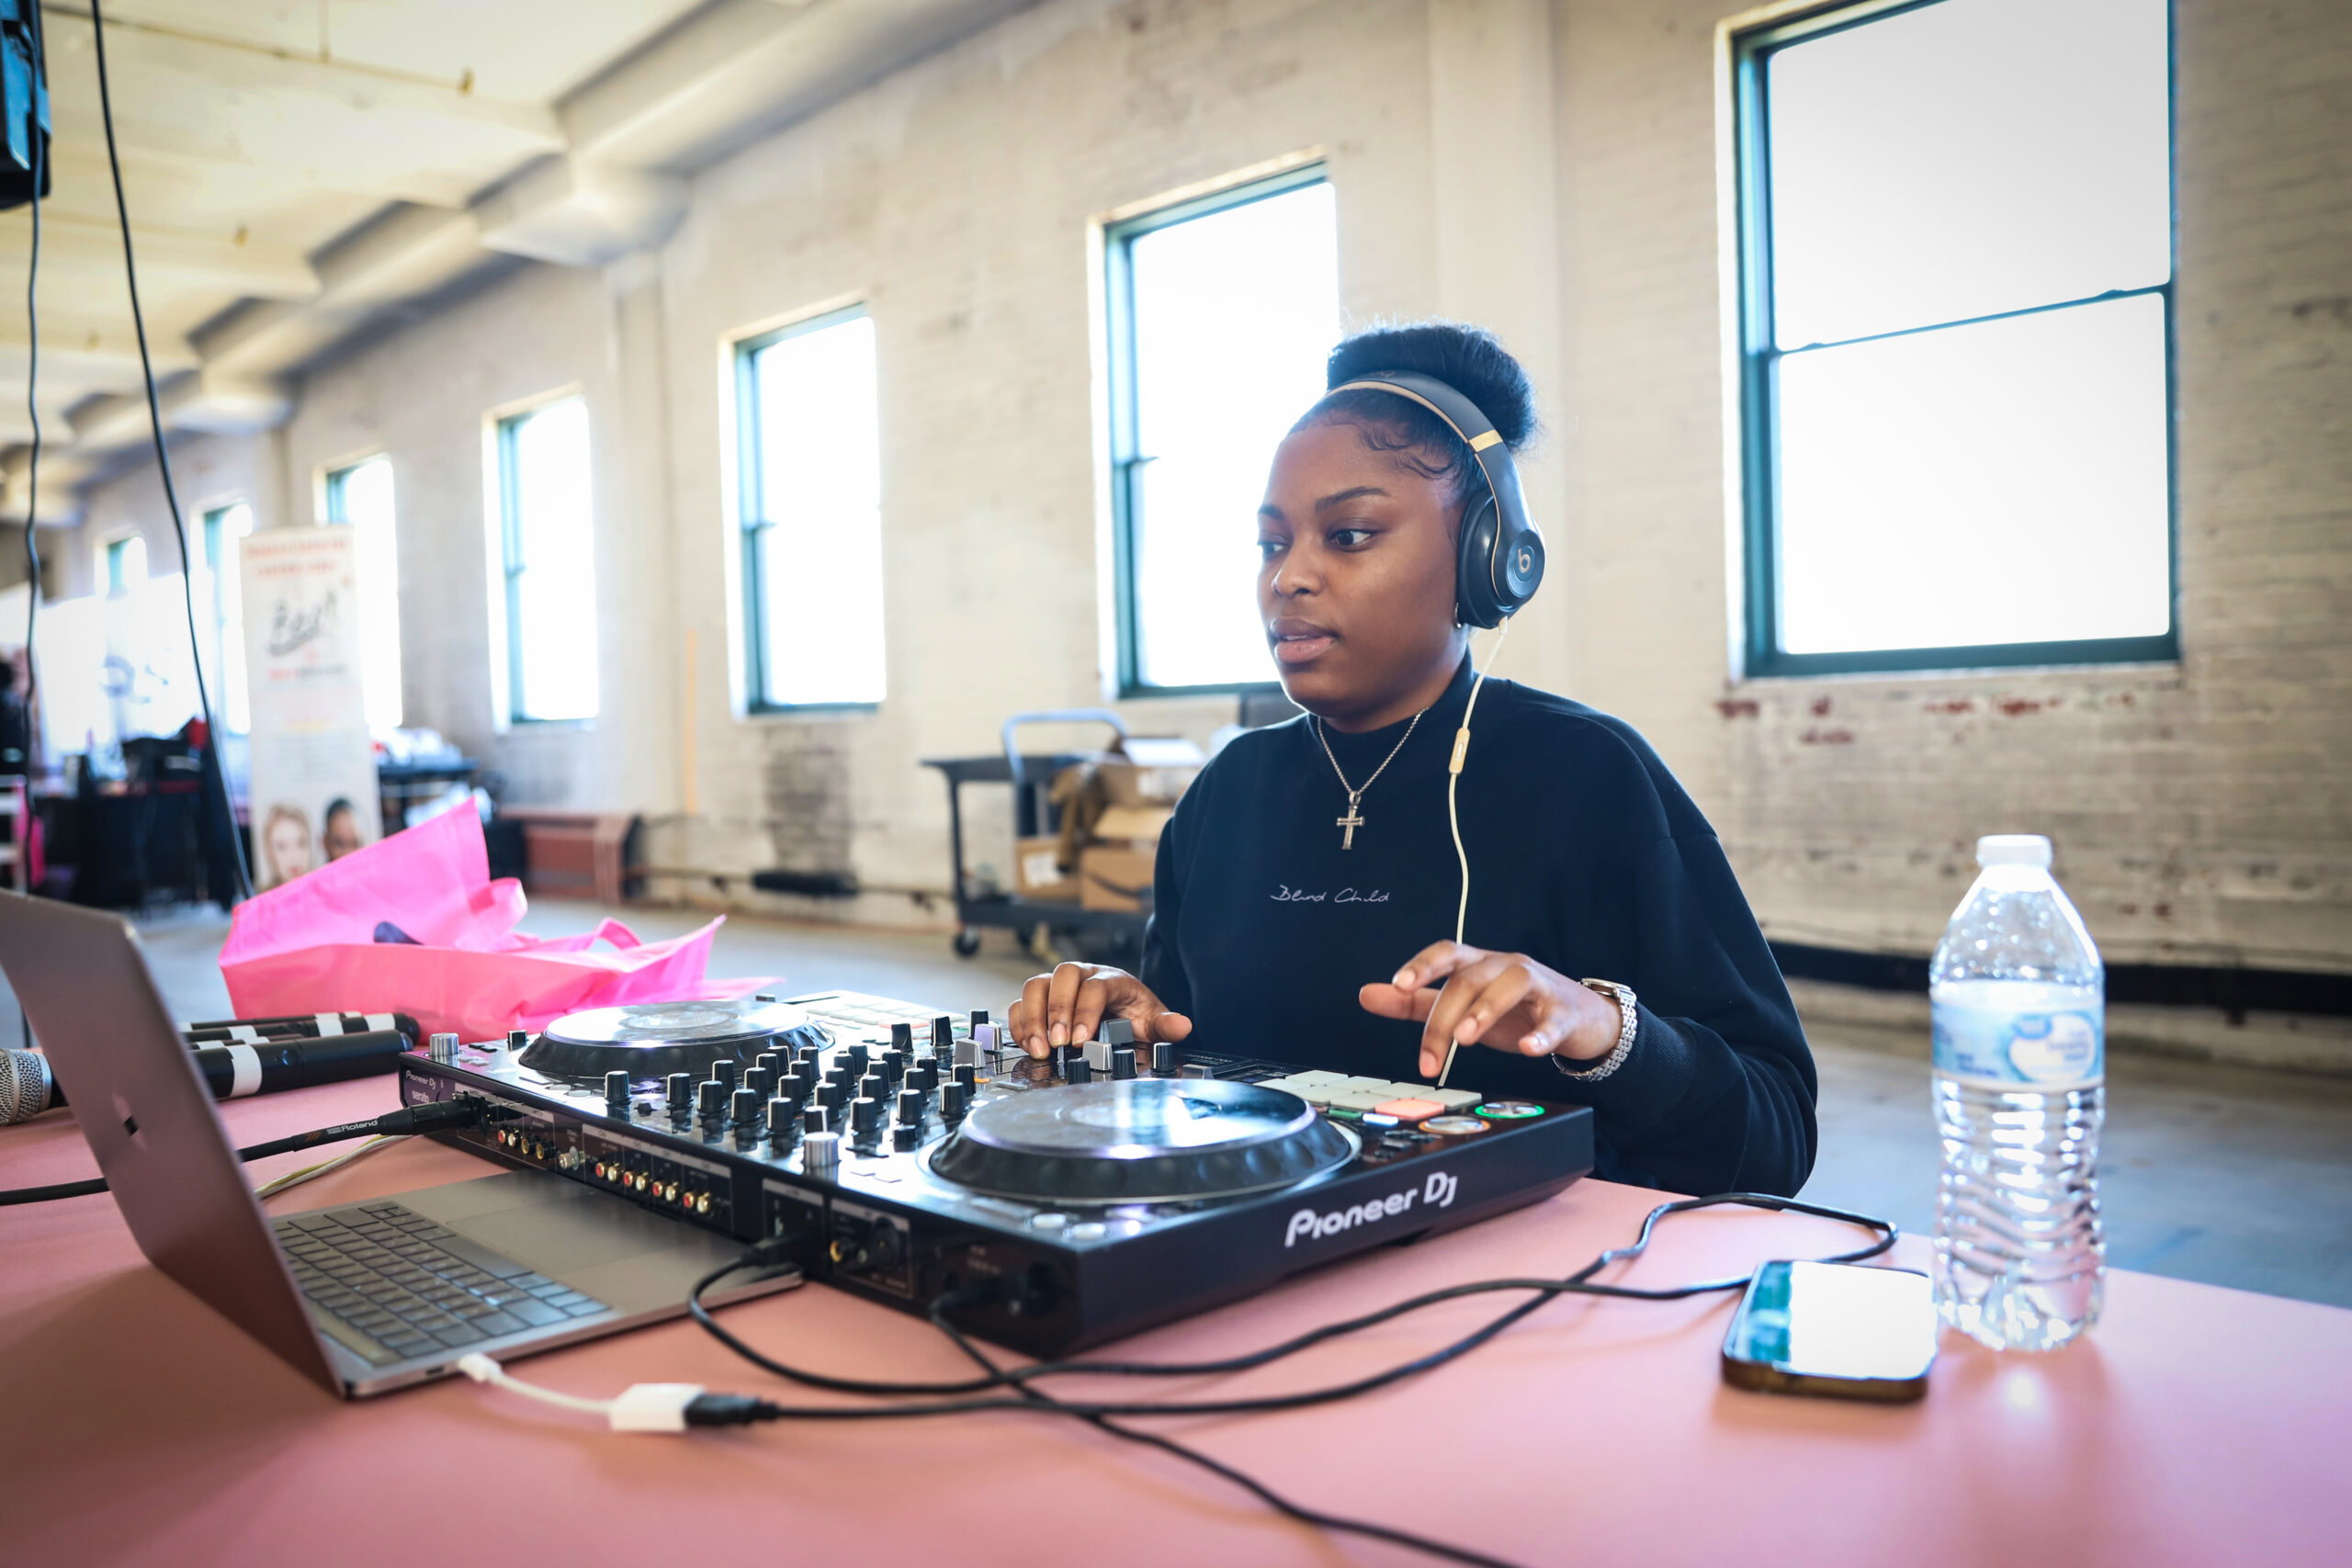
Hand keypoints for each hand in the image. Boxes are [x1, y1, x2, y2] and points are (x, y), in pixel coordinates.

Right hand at [1009, 962, 1192, 1058]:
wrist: (1123, 1012)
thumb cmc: (1135, 1015)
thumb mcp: (1153, 1021)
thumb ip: (1166, 1025)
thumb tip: (1181, 1026)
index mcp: (1111, 978)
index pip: (1094, 986)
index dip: (1084, 1011)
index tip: (1080, 1040)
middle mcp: (1082, 975)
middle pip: (1061, 976)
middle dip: (1056, 1011)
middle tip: (1058, 1043)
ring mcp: (1058, 985)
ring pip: (1036, 985)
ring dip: (1033, 1017)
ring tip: (1039, 1048)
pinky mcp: (1041, 999)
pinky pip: (1021, 1002)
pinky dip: (1020, 1022)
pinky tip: (1028, 1044)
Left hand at [1358, 941, 1622, 1078]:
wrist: (1580, 1019)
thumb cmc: (1514, 1010)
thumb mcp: (1460, 1006)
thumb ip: (1413, 1002)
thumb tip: (1366, 993)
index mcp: (1478, 964)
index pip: (1447, 953)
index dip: (1423, 964)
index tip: (1399, 984)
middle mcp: (1506, 966)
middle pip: (1470, 979)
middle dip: (1445, 1018)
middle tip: (1429, 1059)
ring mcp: (1539, 986)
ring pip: (1512, 984)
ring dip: (1486, 1009)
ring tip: (1467, 1038)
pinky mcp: (1564, 1012)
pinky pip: (1553, 1018)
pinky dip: (1542, 1034)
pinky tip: (1528, 1049)